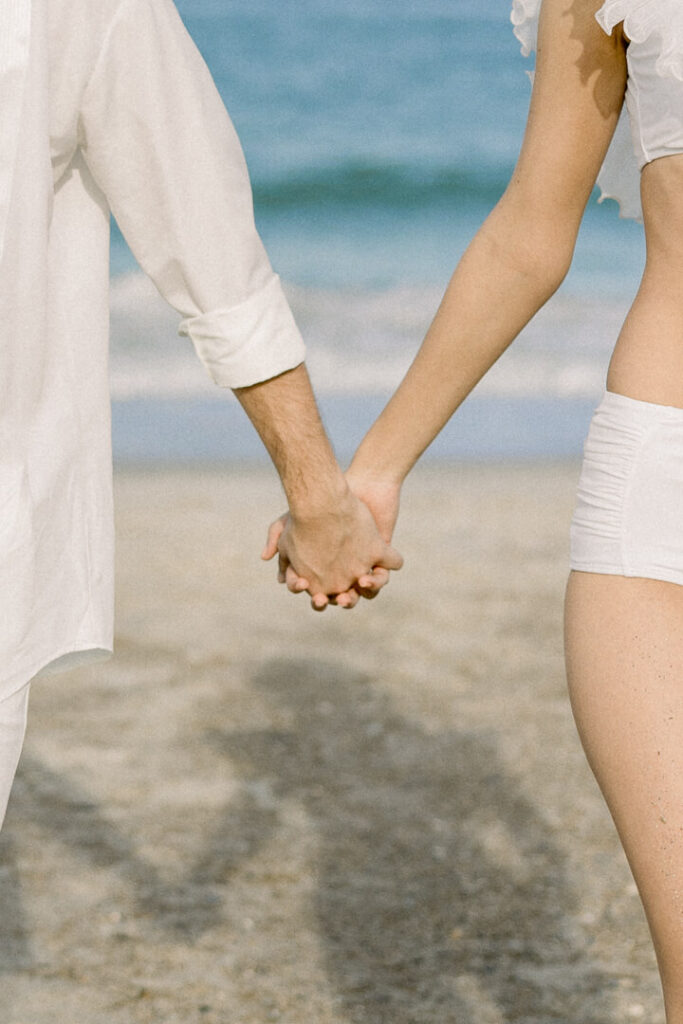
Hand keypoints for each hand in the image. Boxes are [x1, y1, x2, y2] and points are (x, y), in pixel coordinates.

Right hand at [262, 488, 402, 609]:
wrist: (357, 488)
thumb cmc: (321, 503)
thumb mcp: (291, 519)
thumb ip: (276, 536)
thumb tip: (264, 557)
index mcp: (322, 569)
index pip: (315, 590)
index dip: (312, 593)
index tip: (309, 591)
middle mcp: (343, 572)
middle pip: (340, 598)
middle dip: (337, 601)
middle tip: (336, 600)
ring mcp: (363, 566)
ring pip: (361, 593)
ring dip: (355, 598)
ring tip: (349, 595)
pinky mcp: (381, 559)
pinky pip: (380, 579)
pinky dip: (375, 583)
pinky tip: (366, 578)